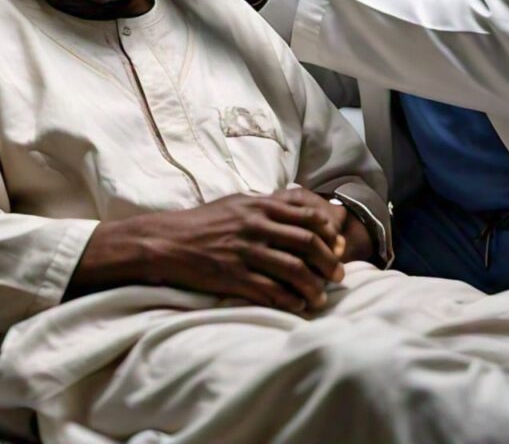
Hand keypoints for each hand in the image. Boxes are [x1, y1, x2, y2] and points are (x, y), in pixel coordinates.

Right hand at [135, 187, 346, 311]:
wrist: (168, 241)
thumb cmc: (205, 221)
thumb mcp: (238, 203)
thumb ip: (269, 206)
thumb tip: (301, 210)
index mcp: (259, 206)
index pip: (306, 216)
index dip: (328, 233)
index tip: (338, 247)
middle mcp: (255, 225)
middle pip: (306, 243)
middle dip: (329, 262)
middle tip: (340, 275)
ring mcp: (245, 251)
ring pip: (293, 269)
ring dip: (314, 285)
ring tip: (322, 296)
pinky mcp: (233, 276)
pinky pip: (270, 290)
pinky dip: (289, 300)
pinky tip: (298, 305)